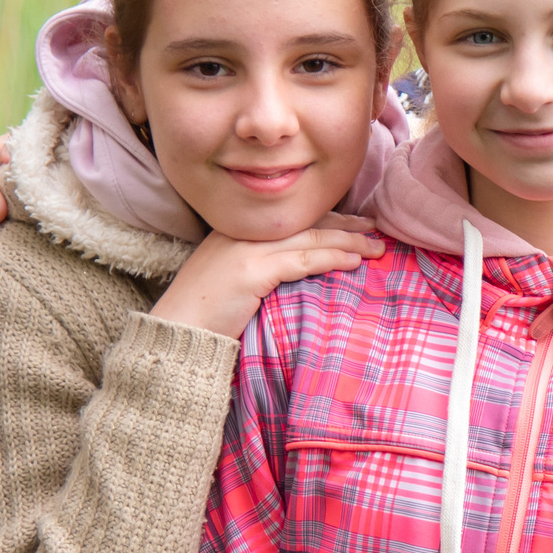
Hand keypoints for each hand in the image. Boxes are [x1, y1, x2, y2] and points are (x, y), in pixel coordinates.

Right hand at [149, 219, 386, 338]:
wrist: (176, 334)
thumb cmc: (205, 316)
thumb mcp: (233, 281)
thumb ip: (261, 268)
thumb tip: (300, 270)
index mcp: (238, 231)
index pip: (292, 218)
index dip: (326, 218)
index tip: (355, 224)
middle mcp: (243, 232)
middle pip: (305, 221)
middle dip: (345, 225)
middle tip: (375, 228)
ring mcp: (246, 249)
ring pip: (310, 238)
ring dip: (349, 242)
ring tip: (376, 248)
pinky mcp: (251, 271)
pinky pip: (303, 260)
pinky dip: (332, 259)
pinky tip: (354, 263)